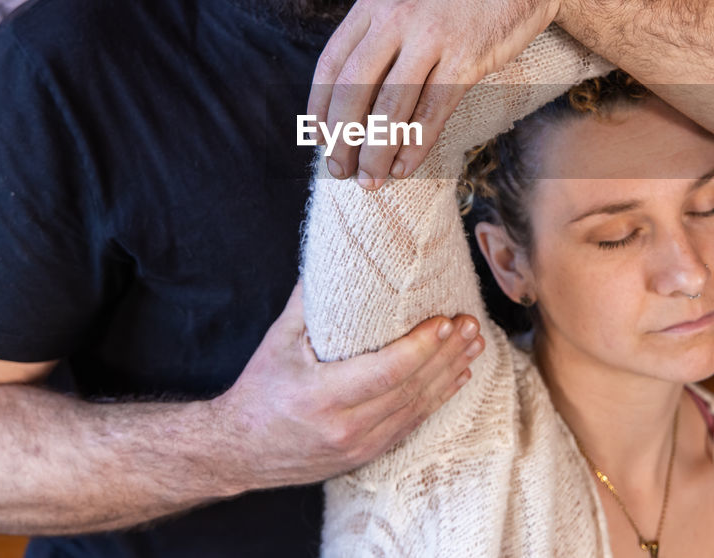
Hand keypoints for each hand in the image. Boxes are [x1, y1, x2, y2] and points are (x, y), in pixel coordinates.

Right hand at [212, 282, 484, 490]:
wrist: (239, 451)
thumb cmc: (259, 390)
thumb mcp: (278, 341)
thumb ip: (310, 301)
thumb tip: (337, 257)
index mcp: (321, 396)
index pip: (386, 371)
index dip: (421, 347)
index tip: (444, 321)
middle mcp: (344, 427)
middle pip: (410, 389)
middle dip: (446, 355)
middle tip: (470, 325)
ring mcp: (358, 446)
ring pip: (417, 409)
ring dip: (449, 375)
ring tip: (474, 346)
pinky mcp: (366, 456)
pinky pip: (411, 425)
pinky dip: (437, 399)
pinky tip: (456, 377)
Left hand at [307, 0, 556, 187]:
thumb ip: (378, 24)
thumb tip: (352, 76)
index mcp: (374, 2)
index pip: (331, 65)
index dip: (319, 109)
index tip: (318, 138)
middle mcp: (396, 19)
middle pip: (354, 92)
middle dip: (342, 140)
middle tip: (339, 170)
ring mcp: (432, 38)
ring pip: (391, 110)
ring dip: (376, 153)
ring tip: (370, 180)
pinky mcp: (467, 59)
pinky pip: (432, 112)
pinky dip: (415, 146)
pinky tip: (405, 167)